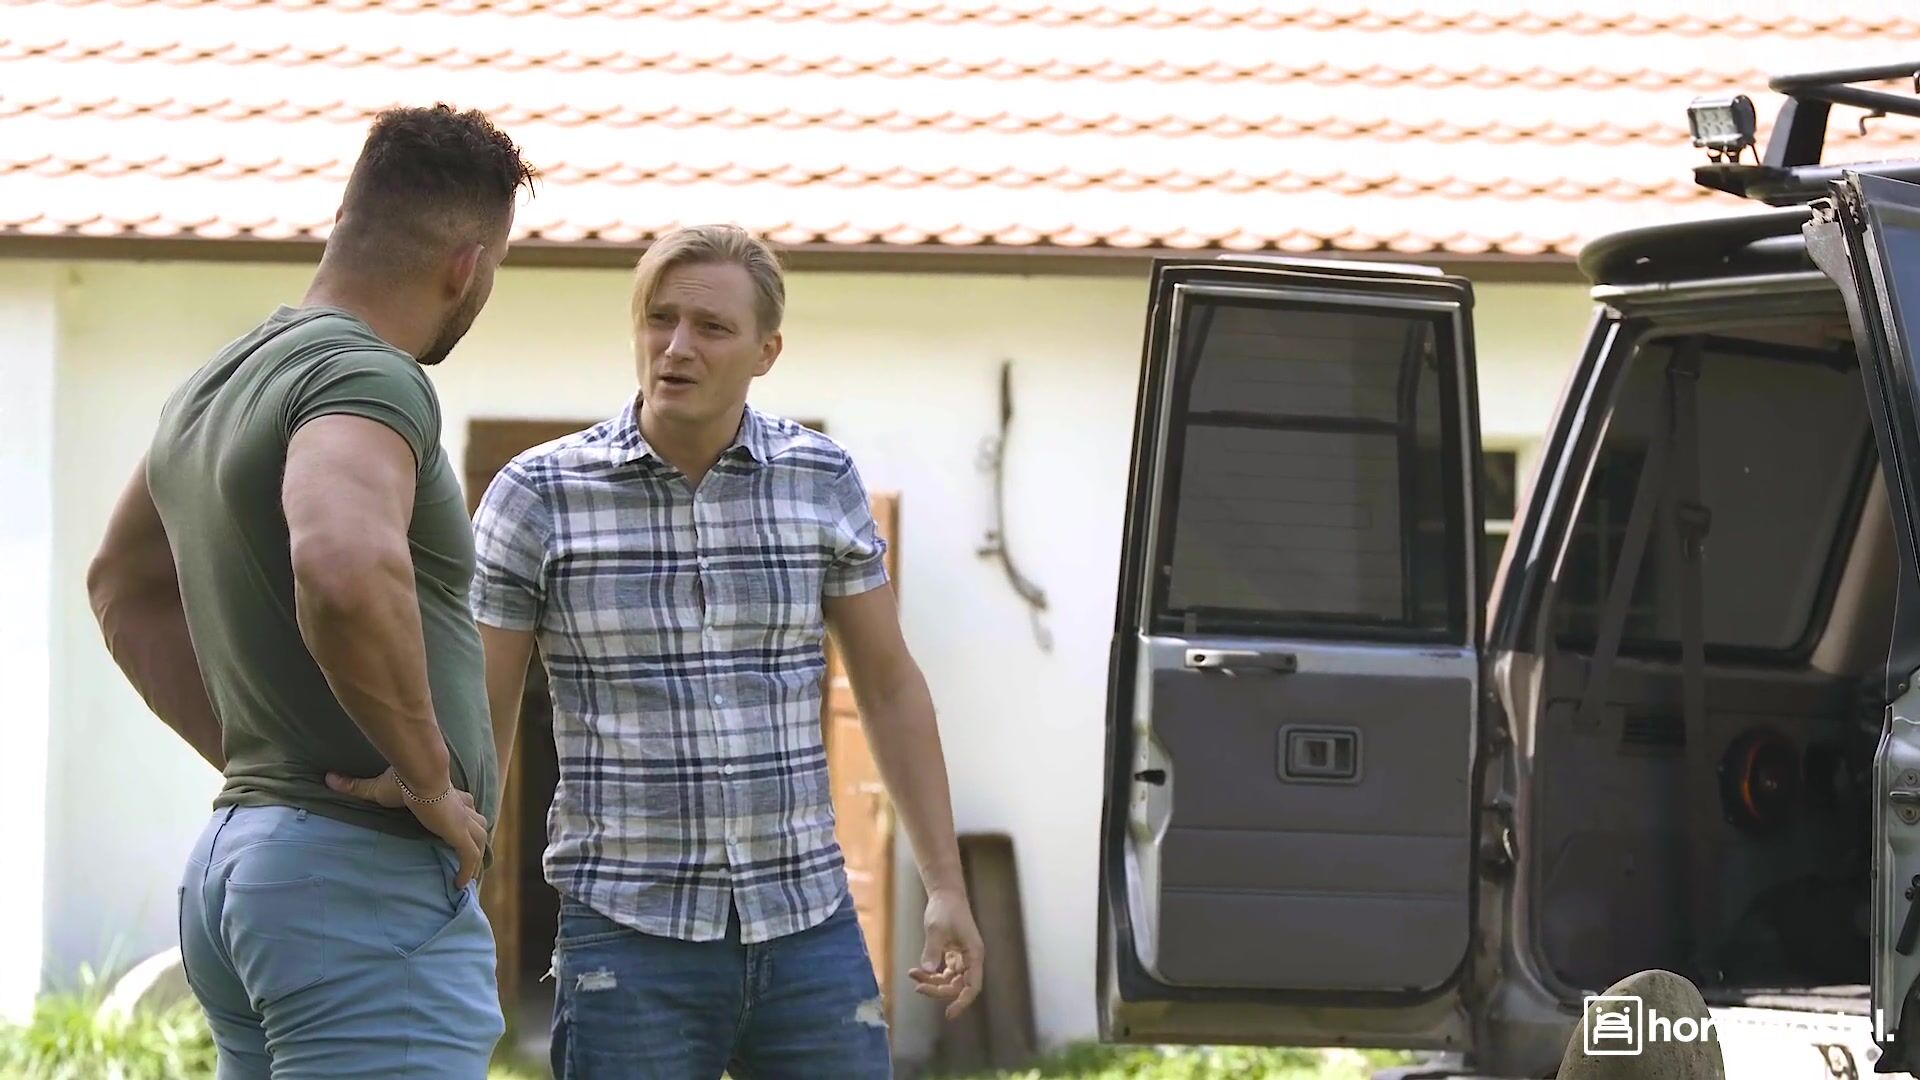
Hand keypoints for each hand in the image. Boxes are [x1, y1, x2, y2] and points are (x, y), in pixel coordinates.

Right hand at [326, 767, 486, 888]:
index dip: (464, 813)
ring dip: (477, 854)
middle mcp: (459, 808)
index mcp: (446, 795)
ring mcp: (462, 822)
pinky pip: (469, 856)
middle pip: (477, 821)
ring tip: (471, 871)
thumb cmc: (401, 781)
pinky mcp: (460, 834)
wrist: (418, 776)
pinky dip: (468, 870)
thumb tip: (329, 778)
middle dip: (476, 835)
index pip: (463, 803)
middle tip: (471, 852)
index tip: (461, 823)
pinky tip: (460, 884)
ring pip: (480, 838)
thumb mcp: (377, 787)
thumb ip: (356, 786)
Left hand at [909, 888, 983, 1019]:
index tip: (949, 1014)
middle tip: (917, 987)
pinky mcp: (953, 954)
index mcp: (974, 954)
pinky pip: (944, 972)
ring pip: (949, 981)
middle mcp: (971, 959)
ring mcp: (962, 957)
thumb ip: (933, 951)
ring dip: (932, 982)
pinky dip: (931, 974)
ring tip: (912, 975)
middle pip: (958, 986)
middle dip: (938, 990)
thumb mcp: (936, 929)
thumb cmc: (945, 909)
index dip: (962, 1002)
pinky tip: (916, 971)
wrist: (944, 893)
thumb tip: (928, 972)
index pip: (972, 986)